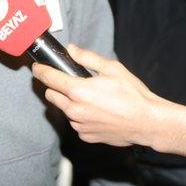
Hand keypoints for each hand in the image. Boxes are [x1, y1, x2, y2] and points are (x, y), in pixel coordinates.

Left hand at [32, 44, 185, 159]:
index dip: (40, 71)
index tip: (37, 67)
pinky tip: (97, 113)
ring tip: (91, 99)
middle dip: (56, 87)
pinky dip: (81, 117)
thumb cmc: (133, 95)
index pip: (48, 78)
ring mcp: (79, 125)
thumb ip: (87, 58)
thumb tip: (71, 49)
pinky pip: (76, 124)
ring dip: (70, 103)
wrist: (148, 123)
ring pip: (64, 110)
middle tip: (71, 83)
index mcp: (78, 91)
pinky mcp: (86, 136)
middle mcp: (75, 110)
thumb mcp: (112, 68)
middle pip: (51, 95)